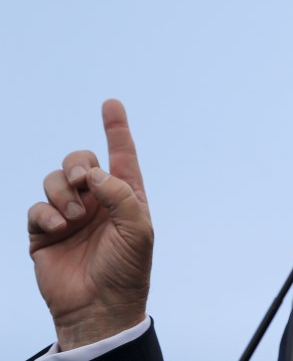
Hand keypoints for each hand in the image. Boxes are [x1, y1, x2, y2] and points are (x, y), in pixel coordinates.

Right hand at [28, 100, 152, 349]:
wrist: (99, 306)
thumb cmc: (127, 268)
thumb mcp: (138, 228)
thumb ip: (120, 193)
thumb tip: (93, 174)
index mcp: (124, 195)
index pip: (121, 155)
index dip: (116, 128)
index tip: (111, 103)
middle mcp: (96, 200)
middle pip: (80, 161)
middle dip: (79, 166)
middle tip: (84, 185)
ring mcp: (69, 214)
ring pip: (55, 179)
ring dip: (62, 192)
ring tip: (73, 218)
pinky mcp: (44, 231)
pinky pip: (36, 206)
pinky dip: (46, 213)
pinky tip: (58, 228)